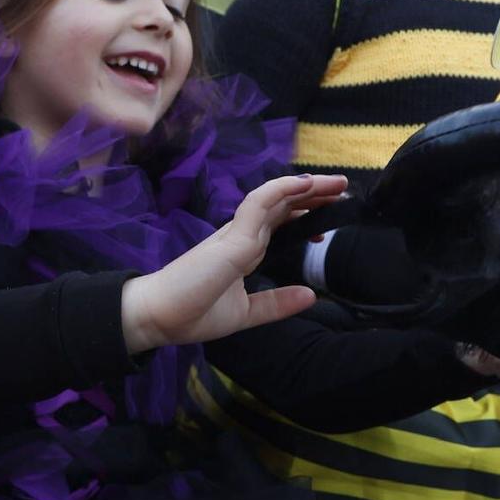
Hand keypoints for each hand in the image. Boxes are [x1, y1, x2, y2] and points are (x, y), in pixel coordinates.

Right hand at [121, 174, 347, 353]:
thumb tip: (310, 296)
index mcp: (242, 250)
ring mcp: (235, 233)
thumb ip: (275, 303)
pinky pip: (259, 203)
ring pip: (275, 198)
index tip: (327, 220)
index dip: (303, 216)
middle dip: (313, 196)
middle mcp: (240, 235)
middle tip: (343, 190)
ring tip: (335, 183)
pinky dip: (282, 189)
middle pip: (282, 206)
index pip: (278, 223)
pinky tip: (304, 184)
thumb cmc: (192, 312)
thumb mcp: (246, 313)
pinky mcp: (230, 237)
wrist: (157, 316)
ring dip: (307, 187)